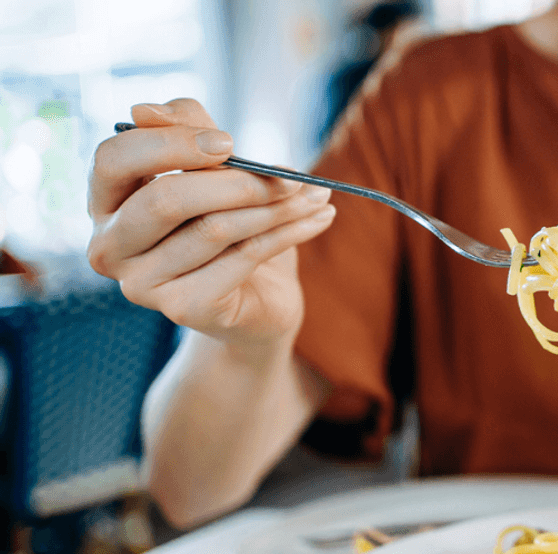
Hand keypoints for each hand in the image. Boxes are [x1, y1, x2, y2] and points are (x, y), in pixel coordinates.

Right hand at [87, 99, 335, 352]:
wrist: (259, 302)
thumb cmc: (230, 227)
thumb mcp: (213, 172)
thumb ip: (187, 133)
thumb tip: (145, 109)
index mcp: (106, 203)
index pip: (114, 159)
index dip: (172, 144)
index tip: (230, 143)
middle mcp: (110, 247)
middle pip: (166, 199)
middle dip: (238, 181)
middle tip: (290, 176)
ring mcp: (143, 284)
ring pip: (215, 228)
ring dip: (278, 206)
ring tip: (316, 194)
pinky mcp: (186, 309)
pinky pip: (245, 257)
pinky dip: (291, 232)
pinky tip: (321, 216)